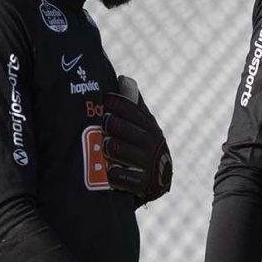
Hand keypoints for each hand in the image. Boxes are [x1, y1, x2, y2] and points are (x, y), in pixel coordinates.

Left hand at [102, 77, 171, 202]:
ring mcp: (146, 163)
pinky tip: (108, 170)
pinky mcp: (141, 183)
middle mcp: (151, 142)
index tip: (102, 104)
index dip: (109, 103)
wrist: (160, 179)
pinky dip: (109, 174)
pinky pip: (115, 175)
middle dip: (105, 125)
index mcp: (149, 124)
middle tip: (102, 126)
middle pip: (115, 125)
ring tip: (103, 147)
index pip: (125, 106)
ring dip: (104, 148)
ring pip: (112, 148)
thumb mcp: (143, 124)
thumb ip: (132, 103)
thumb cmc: (144, 145)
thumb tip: (122, 78)